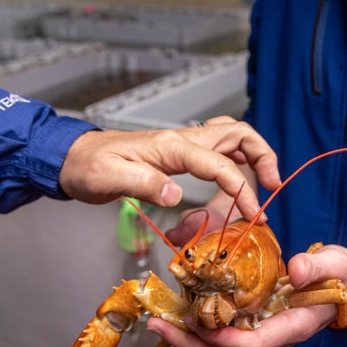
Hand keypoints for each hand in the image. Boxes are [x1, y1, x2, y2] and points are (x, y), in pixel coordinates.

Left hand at [58, 117, 279, 221]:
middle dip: (263, 156)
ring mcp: (182, 146)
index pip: (219, 163)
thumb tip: (176, 195)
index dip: (241, 188)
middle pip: (238, 134)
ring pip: (231, 137)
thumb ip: (144, 184)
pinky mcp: (178, 155)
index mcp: (171, 147)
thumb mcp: (109, 179)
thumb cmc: (88, 167)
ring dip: (254, 156)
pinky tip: (239, 179)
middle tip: (273, 185)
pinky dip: (237, 160)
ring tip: (264, 184)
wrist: (73, 158)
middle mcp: (182, 140)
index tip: (253, 212)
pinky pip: (217, 149)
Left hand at [146, 244, 346, 346]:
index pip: (250, 346)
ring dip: (189, 337)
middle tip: (158, 326)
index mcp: (290, 327)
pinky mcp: (253, 320)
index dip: (221, 339)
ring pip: (220, 346)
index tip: (197, 322)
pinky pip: (222, 330)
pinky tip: (180, 310)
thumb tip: (295, 269)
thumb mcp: (337, 264)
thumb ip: (318, 266)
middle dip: (191, 344)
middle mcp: (271, 335)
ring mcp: (261, 330)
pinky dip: (199, 324)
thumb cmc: (343, 275)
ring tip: (159, 322)